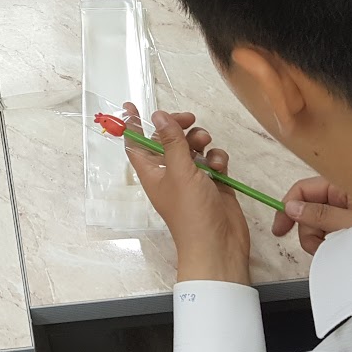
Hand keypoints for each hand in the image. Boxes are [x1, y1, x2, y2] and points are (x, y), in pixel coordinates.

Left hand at [123, 104, 251, 284]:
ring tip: (205, 144)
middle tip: (189, 119)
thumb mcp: (179, 171)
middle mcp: (171, 173)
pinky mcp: (214, 182)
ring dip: (200, 140)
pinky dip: (217, 159)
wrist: (219, 246)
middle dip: (177, 127)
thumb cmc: (191, 211)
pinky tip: (220, 167)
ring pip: (193, 147)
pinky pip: (213, 160)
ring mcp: (193, 178)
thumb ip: (171, 140)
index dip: (133, 125)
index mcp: (153, 172)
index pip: (137, 144)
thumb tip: (158, 114)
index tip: (130, 105)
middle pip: (168, 140)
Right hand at [272, 177, 351, 256]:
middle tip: (319, 247)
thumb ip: (322, 215)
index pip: (304, 189)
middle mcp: (343, 196)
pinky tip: (342, 252)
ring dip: (320, 242)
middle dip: (309, 232)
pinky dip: (330, 245)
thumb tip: (292, 208)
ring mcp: (347, 212)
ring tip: (338, 252)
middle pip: (308, 210)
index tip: (279, 229)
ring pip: (317, 225)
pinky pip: (329, 234)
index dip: (288, 206)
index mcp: (342, 185)